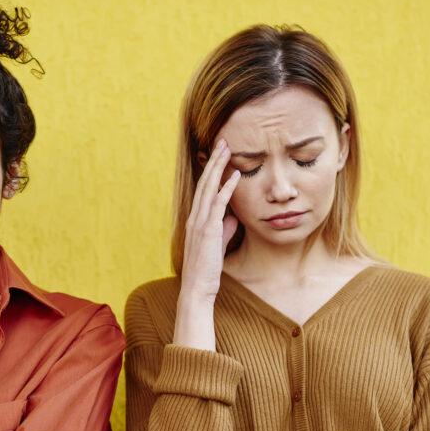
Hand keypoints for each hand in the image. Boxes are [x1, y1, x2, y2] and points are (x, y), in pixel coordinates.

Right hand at [179, 139, 240, 302]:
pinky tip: (235, 175)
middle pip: (204, 182)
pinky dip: (226, 188)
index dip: (211, 170)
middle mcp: (195, 217)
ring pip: (209, 188)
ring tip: (227, 149)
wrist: (197, 289)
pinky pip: (218, 204)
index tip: (219, 154)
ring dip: (218, 167)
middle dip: (213, 161)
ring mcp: (200, 223)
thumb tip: (233, 217)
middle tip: (222, 141)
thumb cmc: (207, 270)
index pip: (203, 189)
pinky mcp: (208, 230)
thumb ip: (224, 230)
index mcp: (195, 220)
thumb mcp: (217, 246)